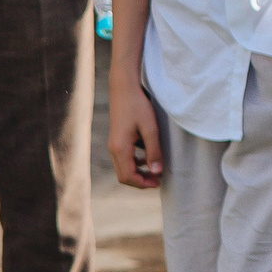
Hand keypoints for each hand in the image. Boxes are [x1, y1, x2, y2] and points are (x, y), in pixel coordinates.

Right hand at [107, 70, 162, 188]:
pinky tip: (147, 157)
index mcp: (120, 148)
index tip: (158, 182)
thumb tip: (156, 172)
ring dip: (138, 172)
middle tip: (158, 180)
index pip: (128, 177)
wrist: (124, 88)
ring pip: (123, 167)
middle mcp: (113, 149)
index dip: (143, 184)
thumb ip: (153, 151)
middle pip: (124, 175)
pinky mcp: (117, 139)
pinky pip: (124, 158)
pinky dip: (135, 162)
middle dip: (141, 181)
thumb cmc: (138, 105)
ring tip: (155, 170)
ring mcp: (113, 144)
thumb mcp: (150, 128)